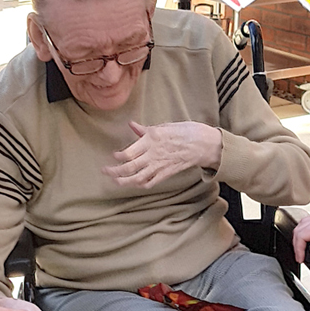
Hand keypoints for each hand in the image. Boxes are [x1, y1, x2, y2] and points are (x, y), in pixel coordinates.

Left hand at [102, 120, 221, 188]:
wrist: (204, 144)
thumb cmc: (186, 132)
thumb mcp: (165, 126)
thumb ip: (146, 130)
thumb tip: (132, 125)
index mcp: (152, 140)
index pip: (129, 152)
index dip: (119, 157)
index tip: (113, 156)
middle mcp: (153, 154)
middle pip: (130, 167)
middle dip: (115, 171)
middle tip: (105, 171)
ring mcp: (160, 165)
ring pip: (138, 178)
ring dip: (125, 181)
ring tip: (116, 181)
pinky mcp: (167, 173)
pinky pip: (151, 182)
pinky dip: (141, 184)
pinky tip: (135, 183)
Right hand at [292, 214, 309, 261]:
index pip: (302, 234)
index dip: (299, 248)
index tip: (301, 258)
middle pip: (299, 228)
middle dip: (296, 243)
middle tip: (300, 256)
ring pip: (302, 225)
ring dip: (298, 237)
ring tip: (301, 250)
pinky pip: (308, 226)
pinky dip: (303, 234)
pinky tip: (306, 242)